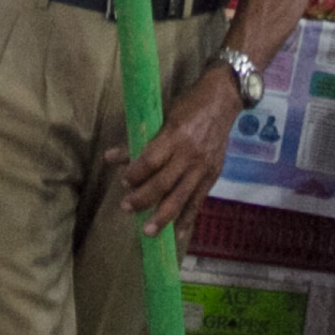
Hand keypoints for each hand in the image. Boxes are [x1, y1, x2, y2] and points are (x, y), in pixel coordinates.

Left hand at [112, 70, 241, 238]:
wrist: (223, 100)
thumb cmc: (189, 105)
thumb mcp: (163, 117)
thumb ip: (141, 141)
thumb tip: (110, 157)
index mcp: (175, 135)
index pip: (151, 161)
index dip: (135, 174)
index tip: (124, 182)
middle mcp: (190, 154)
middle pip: (163, 183)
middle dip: (143, 199)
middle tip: (126, 207)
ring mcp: (203, 167)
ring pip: (180, 197)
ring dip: (162, 217)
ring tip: (148, 232)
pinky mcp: (213, 174)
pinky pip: (198, 201)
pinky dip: (188, 218)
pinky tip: (178, 233)